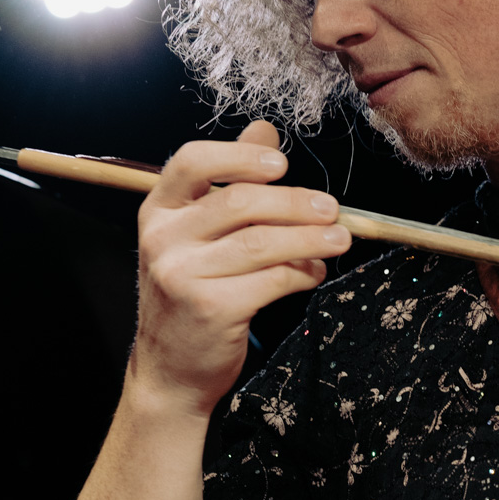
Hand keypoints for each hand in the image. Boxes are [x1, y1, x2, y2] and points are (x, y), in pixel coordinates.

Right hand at [129, 120, 349, 416]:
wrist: (169, 369)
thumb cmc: (193, 290)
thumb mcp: (198, 233)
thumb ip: (230, 180)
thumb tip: (265, 130)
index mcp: (159, 210)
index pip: (191, 162)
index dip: (239, 157)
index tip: (281, 165)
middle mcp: (163, 239)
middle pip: (239, 203)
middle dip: (295, 203)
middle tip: (332, 208)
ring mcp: (182, 275)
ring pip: (262, 243)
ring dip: (311, 238)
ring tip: (339, 238)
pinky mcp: (210, 309)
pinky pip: (272, 280)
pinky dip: (303, 272)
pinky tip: (315, 272)